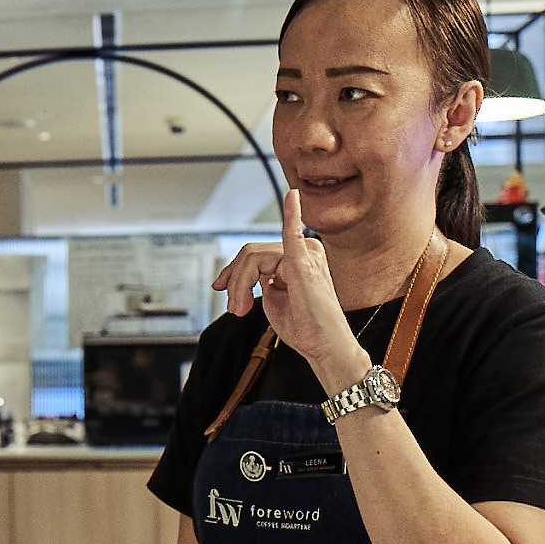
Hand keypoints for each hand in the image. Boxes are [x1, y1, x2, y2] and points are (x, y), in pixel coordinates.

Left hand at [213, 188, 372, 387]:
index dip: (233, 271)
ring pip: (253, 257)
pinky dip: (291, 214)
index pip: (254, 254)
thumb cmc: (306, 328)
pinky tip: (292, 196)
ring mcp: (306, 254)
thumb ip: (261, 281)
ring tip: (241, 309)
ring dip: (239, 284)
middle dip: (234, 281)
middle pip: (250, 254)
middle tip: (234, 309)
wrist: (324, 347)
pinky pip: (293, 233)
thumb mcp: (275, 300)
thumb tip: (241, 275)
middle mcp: (305, 250)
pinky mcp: (303, 262)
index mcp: (298, 257)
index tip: (220, 288)